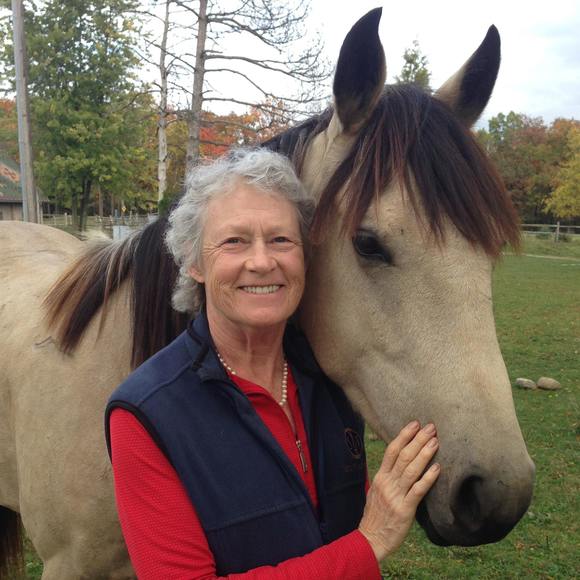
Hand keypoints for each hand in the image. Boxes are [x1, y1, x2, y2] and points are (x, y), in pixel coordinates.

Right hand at [358, 421, 439, 561]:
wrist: (371, 540)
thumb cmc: (376, 516)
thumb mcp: (376, 492)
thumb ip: (387, 477)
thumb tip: (398, 463)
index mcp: (380, 477)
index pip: (392, 450)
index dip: (404, 435)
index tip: (415, 423)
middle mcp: (387, 483)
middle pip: (403, 456)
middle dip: (418, 439)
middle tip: (431, 427)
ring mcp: (395, 495)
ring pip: (411, 469)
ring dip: (424, 453)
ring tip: (436, 441)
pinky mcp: (404, 509)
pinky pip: (418, 490)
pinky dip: (428, 478)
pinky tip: (437, 468)